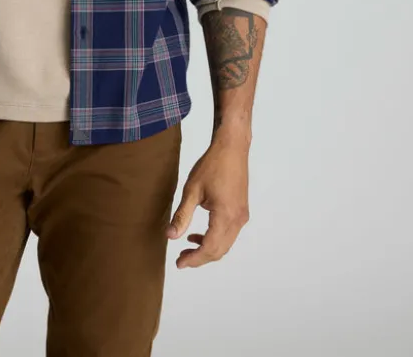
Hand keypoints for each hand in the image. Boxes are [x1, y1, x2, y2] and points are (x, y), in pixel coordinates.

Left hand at [166, 133, 249, 267]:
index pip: (210, 248)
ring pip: (225, 244)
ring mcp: (242, 216)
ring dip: (207, 249)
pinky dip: (215, 239)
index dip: (194, 259)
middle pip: (219, 251)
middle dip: (200, 258)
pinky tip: (198, 234)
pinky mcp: (242, 211)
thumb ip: (182, 215)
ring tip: (187, 248)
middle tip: (181, 259)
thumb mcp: (192, 189)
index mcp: (226, 216)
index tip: (179, 264)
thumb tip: (170, 237)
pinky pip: (229, 234)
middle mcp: (238, 220)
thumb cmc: (212, 165)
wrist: (232, 148)